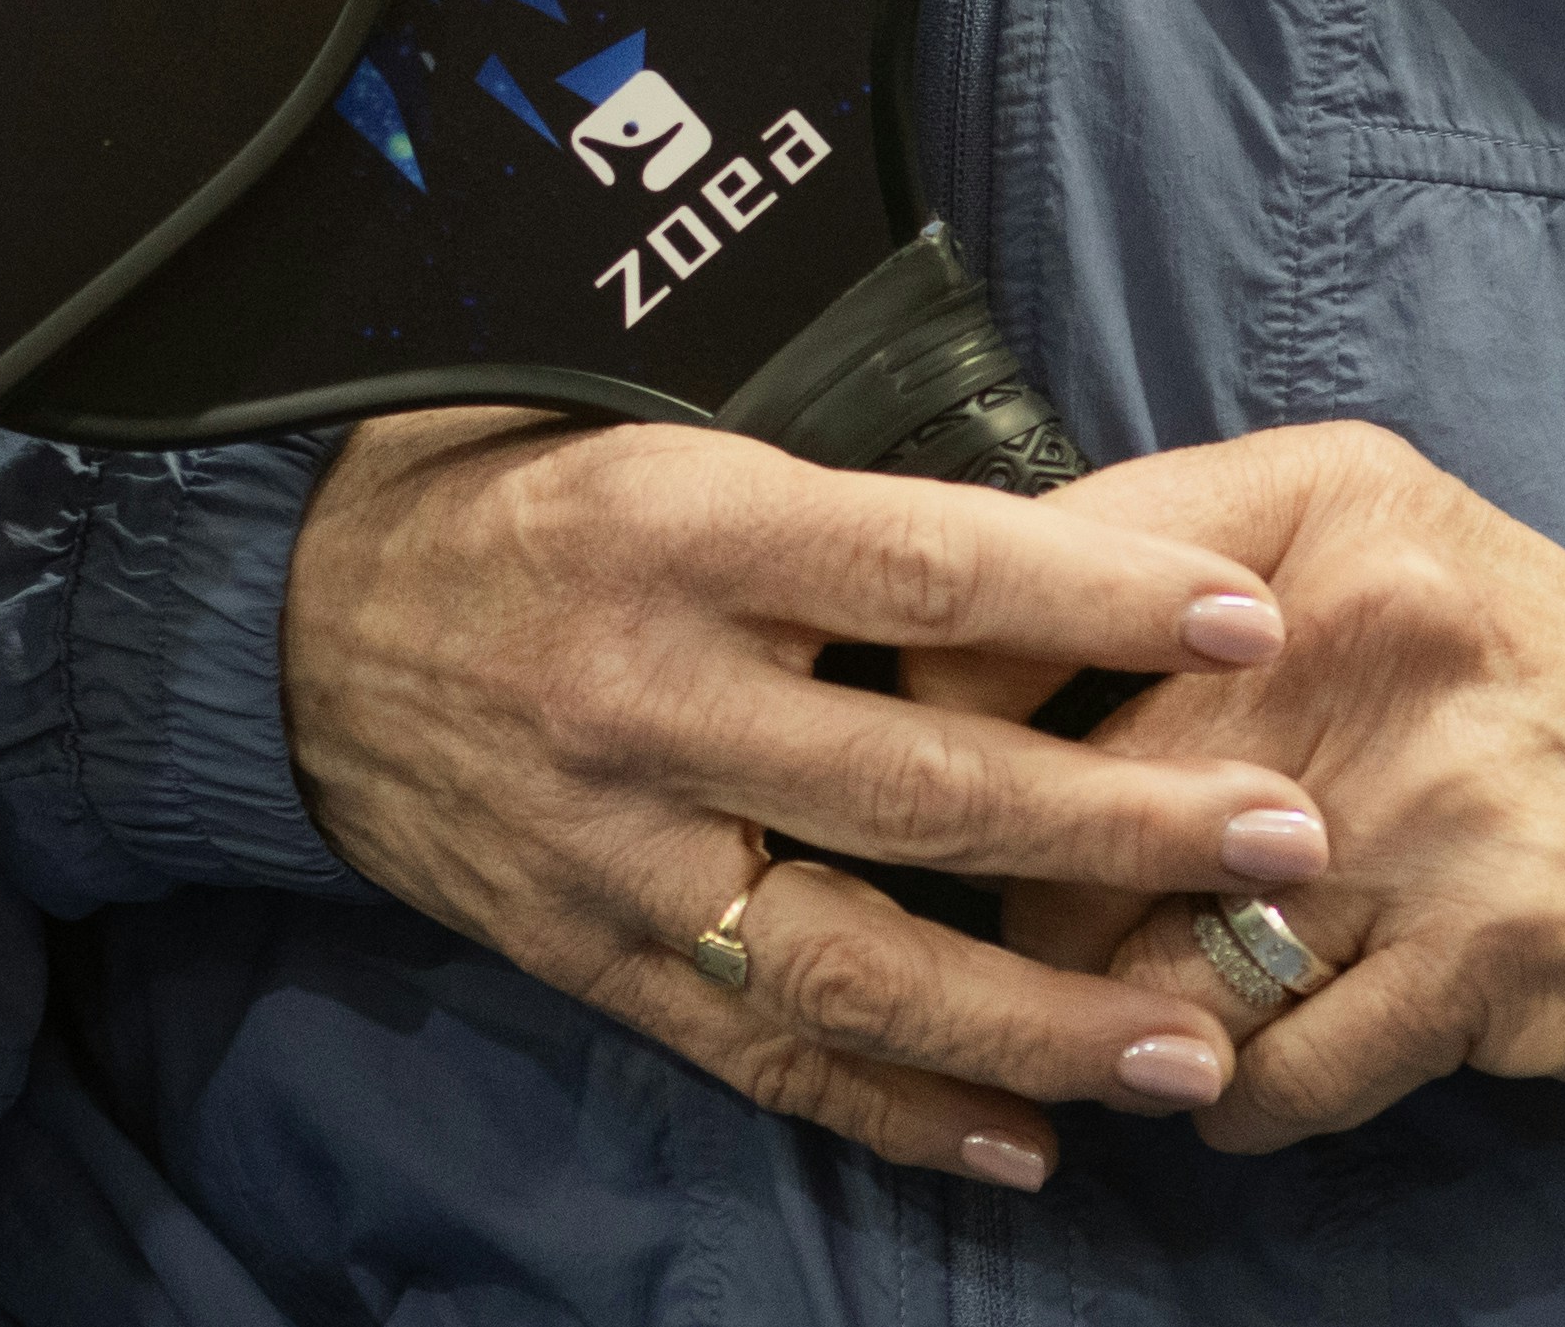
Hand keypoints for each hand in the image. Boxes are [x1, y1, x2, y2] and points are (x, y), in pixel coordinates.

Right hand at [278, 413, 1327, 1192]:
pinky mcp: (586, 954)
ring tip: (1192, 1047)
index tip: (1244, 619)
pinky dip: (898, 1115)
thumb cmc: (499, 486)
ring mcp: (615, 850)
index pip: (924, 569)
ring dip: (1037, 1022)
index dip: (1097, 597)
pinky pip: (762, 1056)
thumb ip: (824, 490)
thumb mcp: (644, 421)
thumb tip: (1051, 542)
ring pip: (855, 962)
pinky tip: (1027, 1143)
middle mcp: (645, 696)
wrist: (277, 622)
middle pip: (921, 787)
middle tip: (1287, 843)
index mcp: (673, 528)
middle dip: (1123, 827)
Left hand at [1009, 420, 1564, 1153]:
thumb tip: (960, 636)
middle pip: (1069, 796)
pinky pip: (1271, 1068)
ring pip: (1150, 951)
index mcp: (1319, 503)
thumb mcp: (1363, 534)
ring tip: (1136, 1004)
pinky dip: (1230, 1096)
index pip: (1042, 581)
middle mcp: (1365, 633)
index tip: (930, 749)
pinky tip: (1233, 1076)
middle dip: (1031, 883)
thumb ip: (1178, 559)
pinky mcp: (1477, 951)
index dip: (951, 688)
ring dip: (1121, 1007)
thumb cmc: (1511, 669)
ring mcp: (1422, 800)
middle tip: (1043, 916)